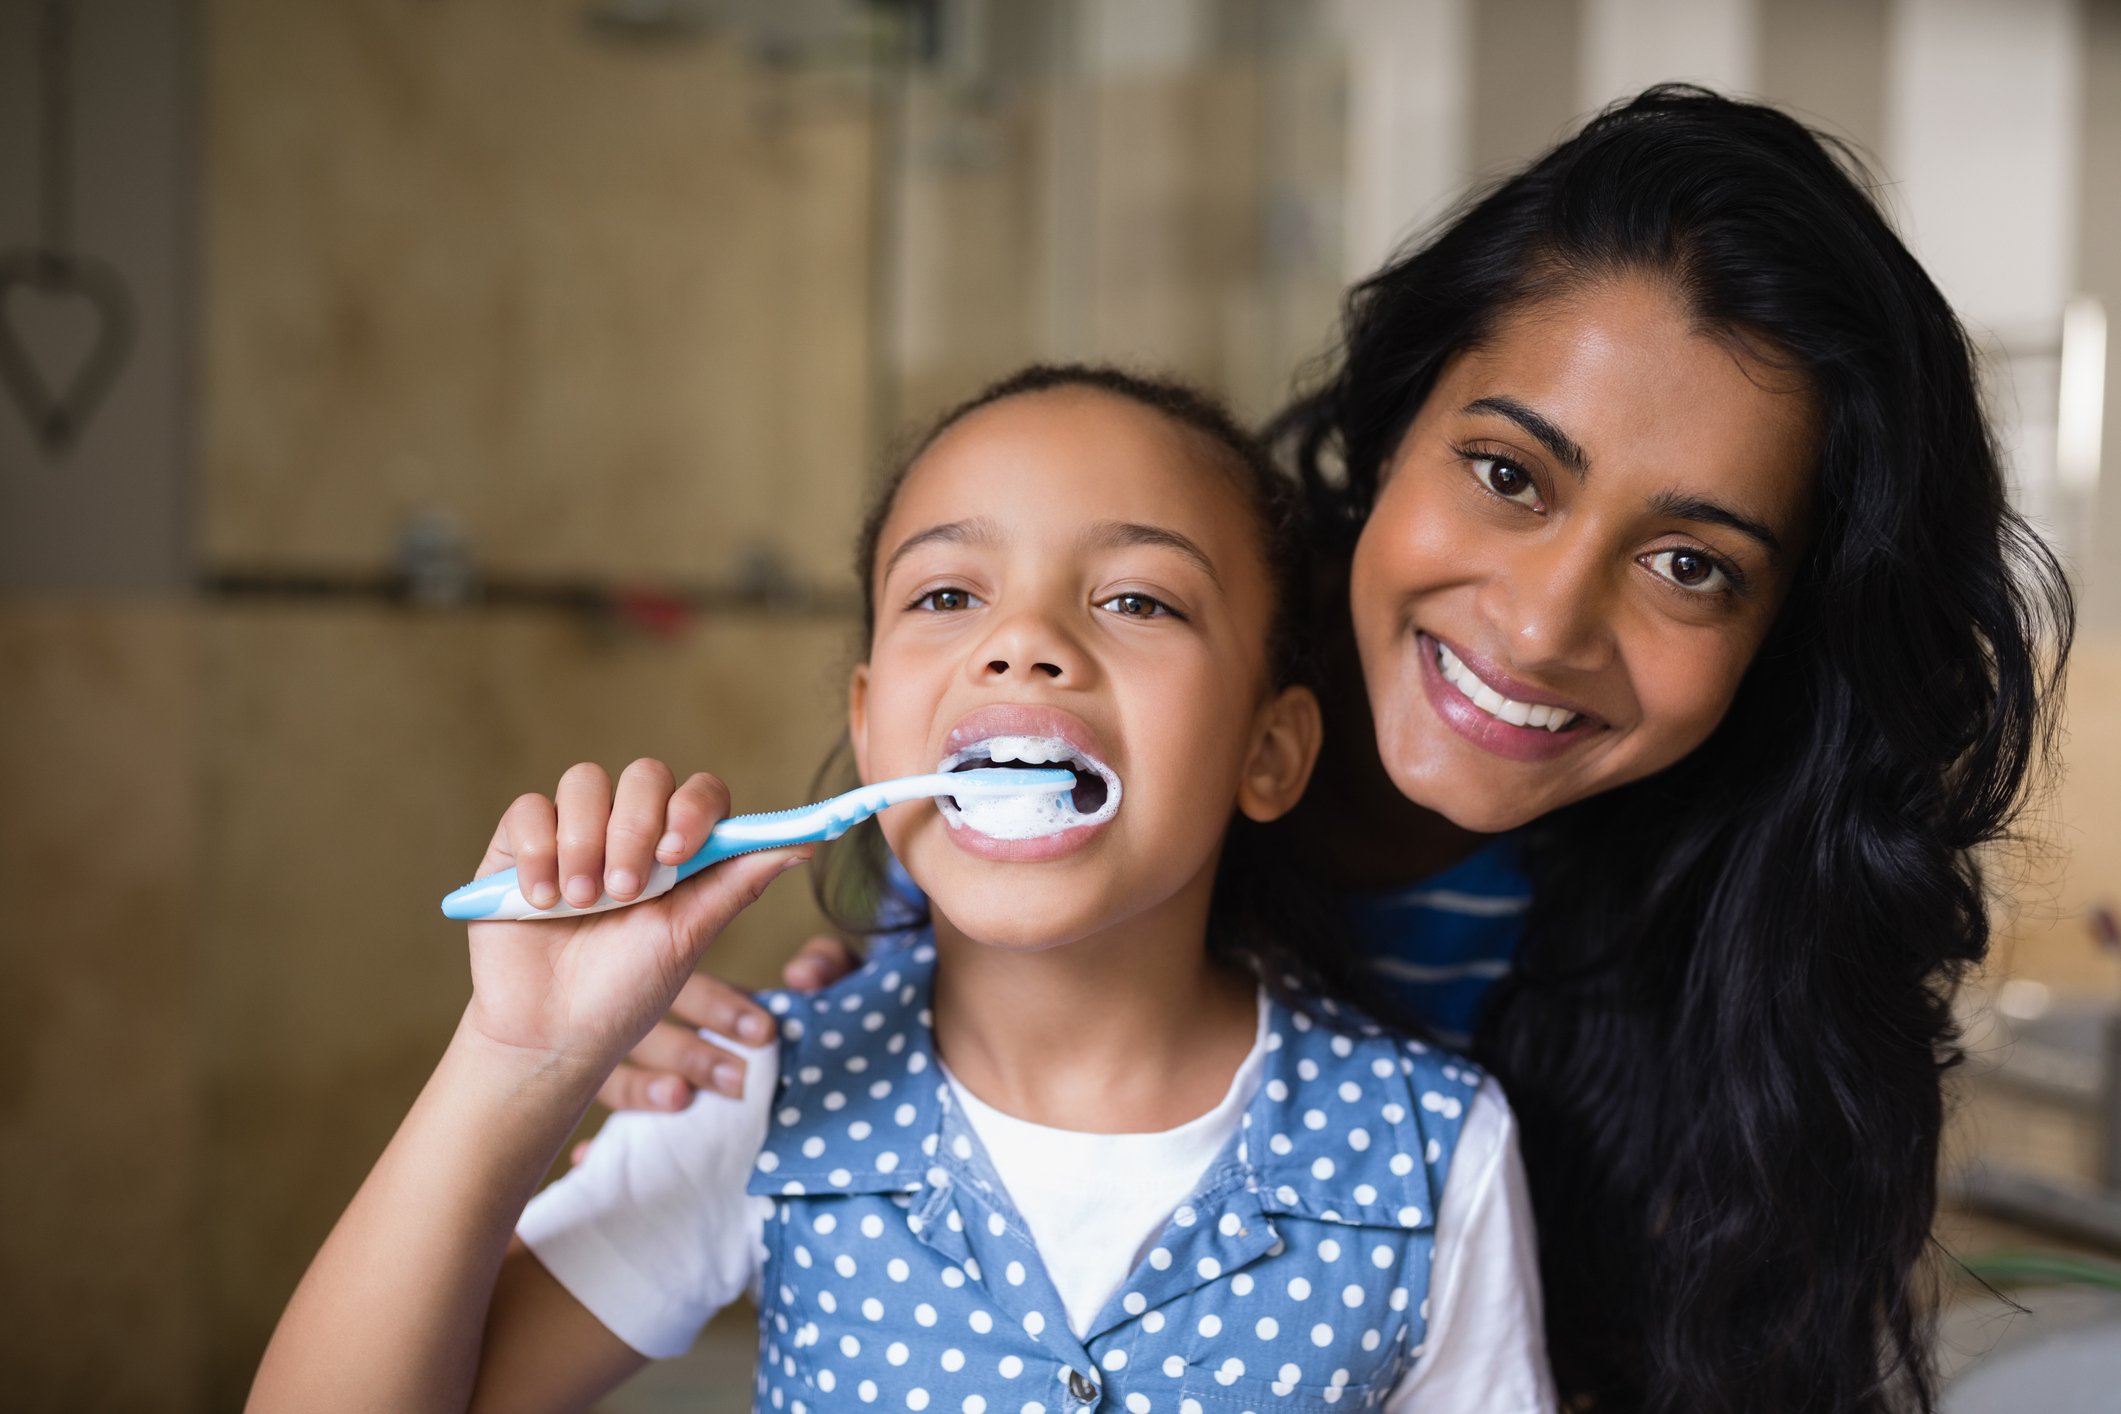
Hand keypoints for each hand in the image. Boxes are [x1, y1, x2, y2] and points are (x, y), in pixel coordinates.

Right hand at [465, 759, 807, 1081]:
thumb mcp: (689, 936)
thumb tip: (805, 842)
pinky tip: (541, 901)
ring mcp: (571, 836)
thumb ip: (739, 882)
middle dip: (635, 830)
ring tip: (582, 903)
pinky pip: (529, 809)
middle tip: (626, 892)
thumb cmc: (625, 992)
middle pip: (644, 774)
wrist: (550, 1036)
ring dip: (586, 841)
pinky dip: (538, 849)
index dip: (694, 808)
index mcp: (678, 851)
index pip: (700, 792)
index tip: (678, 854)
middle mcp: (627, 833)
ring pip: (585, 782)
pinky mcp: (516, 848)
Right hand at [572, 934, 861, 1161]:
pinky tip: (586, 1159)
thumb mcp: (820, 982)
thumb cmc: (797, 1015)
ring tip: (678, 1100)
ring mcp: (628, 1071)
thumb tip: (803, 976)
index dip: (723, 1008)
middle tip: (739, 1079)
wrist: (796, 1069)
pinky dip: (590, 1149)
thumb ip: (822, 966)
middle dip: (694, 1055)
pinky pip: (598, 1135)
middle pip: (651, 1032)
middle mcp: (643, 1022)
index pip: (692, 986)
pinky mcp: (627, 1124)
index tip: (763, 1032)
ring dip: (639, 1089)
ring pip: (613, 1076)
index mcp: (687, 981)